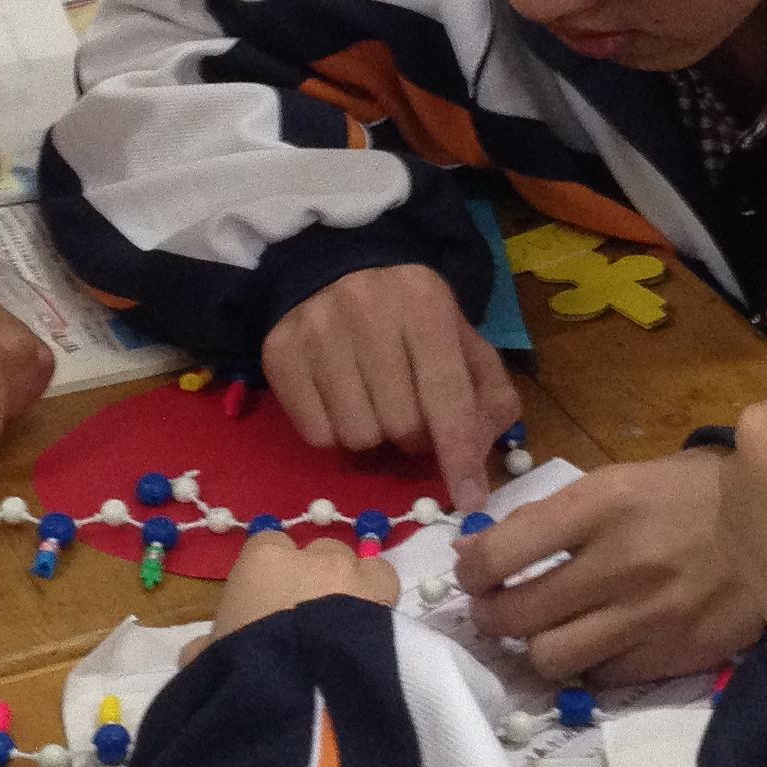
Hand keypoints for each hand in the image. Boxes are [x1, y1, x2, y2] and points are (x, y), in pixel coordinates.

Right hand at [201, 528, 401, 651]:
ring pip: (354, 563)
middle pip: (317, 552)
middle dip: (315, 577)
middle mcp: (310, 555)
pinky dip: (379, 598)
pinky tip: (372, 628)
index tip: (269, 602)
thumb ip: (208, 649)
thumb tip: (194, 655)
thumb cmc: (246, 666)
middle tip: (309, 620)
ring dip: (350, 585)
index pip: (267, 546)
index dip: (271, 573)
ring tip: (345, 626)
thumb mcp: (214, 661)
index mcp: (262, 560)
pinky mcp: (384, 594)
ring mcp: (350, 570)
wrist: (305, 688)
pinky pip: (383, 582)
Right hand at [262, 263, 522, 513]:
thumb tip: (476, 456)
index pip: (447, 396)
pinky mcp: (279, 352)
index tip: (469, 500)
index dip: (459, 455)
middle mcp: (368, 310)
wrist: (334, 266)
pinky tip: (339, 400)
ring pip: (357, 435)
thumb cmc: (409, 314)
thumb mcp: (461, 338)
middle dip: (414, 437)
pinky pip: (316, 433)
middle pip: (401, 424)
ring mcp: (317, 329)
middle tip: (410, 416)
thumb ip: (487, 394)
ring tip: (373, 403)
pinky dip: (334, 432)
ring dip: (373, 435)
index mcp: (424, 304)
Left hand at [451, 453, 763, 684]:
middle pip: (516, 614)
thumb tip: (472, 550)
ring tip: (542, 631)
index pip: (503, 552)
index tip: (473, 574)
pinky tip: (594, 644)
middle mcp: (621, 562)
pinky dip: (587, 666)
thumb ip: (548, 517)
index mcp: (603, 504)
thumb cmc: (693, 493)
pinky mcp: (675, 655)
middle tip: (496, 609)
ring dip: (534, 647)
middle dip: (490, 616)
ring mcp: (649, 616)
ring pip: (550, 658)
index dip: (471, 571)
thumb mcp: (620, 481)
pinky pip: (600, 679)